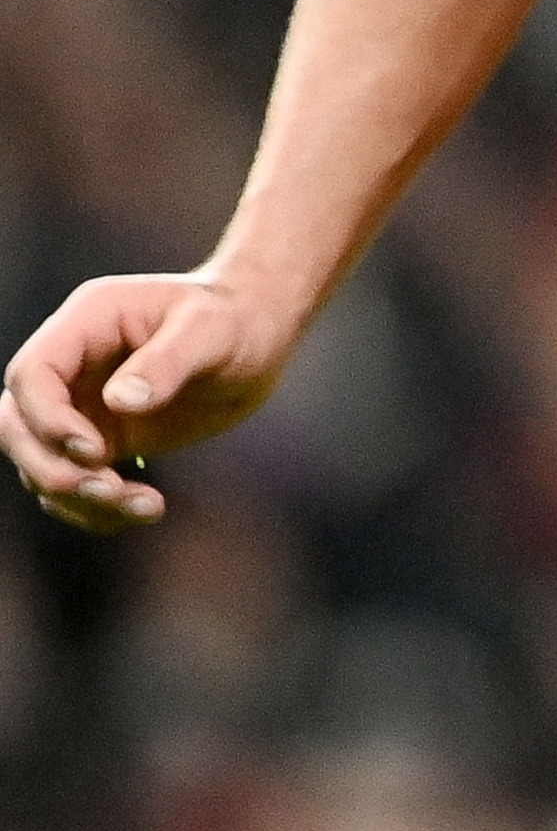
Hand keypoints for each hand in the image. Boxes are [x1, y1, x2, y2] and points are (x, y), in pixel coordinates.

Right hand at [5, 274, 294, 530]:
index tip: (95, 450)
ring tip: (146, 506)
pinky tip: (146, 511)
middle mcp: (71, 366)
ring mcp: (81, 405)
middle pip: (16, 425)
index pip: (31, 375)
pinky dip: (98, 507)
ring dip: (77, 496)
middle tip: (108, 489)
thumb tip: (120, 402)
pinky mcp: (102, 439)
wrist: (258, 336)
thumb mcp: (210, 330)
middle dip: (50, 467)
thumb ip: (166, 362)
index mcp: (86, 323)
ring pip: (41, 462)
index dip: (47, 418)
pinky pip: (76, 480)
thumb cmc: (234, 319)